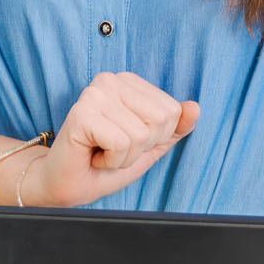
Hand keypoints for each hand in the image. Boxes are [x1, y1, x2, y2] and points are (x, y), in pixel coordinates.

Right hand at [25, 72, 198, 207]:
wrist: (68, 185)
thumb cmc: (104, 163)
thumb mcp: (149, 146)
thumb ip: (174, 127)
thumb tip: (195, 107)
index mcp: (129, 82)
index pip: (172, 111)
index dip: (154, 138)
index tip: (127, 142)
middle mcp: (112, 79)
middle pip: (160, 120)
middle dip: (141, 148)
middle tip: (113, 149)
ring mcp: (95, 93)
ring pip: (141, 135)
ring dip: (124, 157)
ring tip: (102, 152)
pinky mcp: (82, 113)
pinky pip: (121, 144)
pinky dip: (111, 161)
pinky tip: (93, 155)